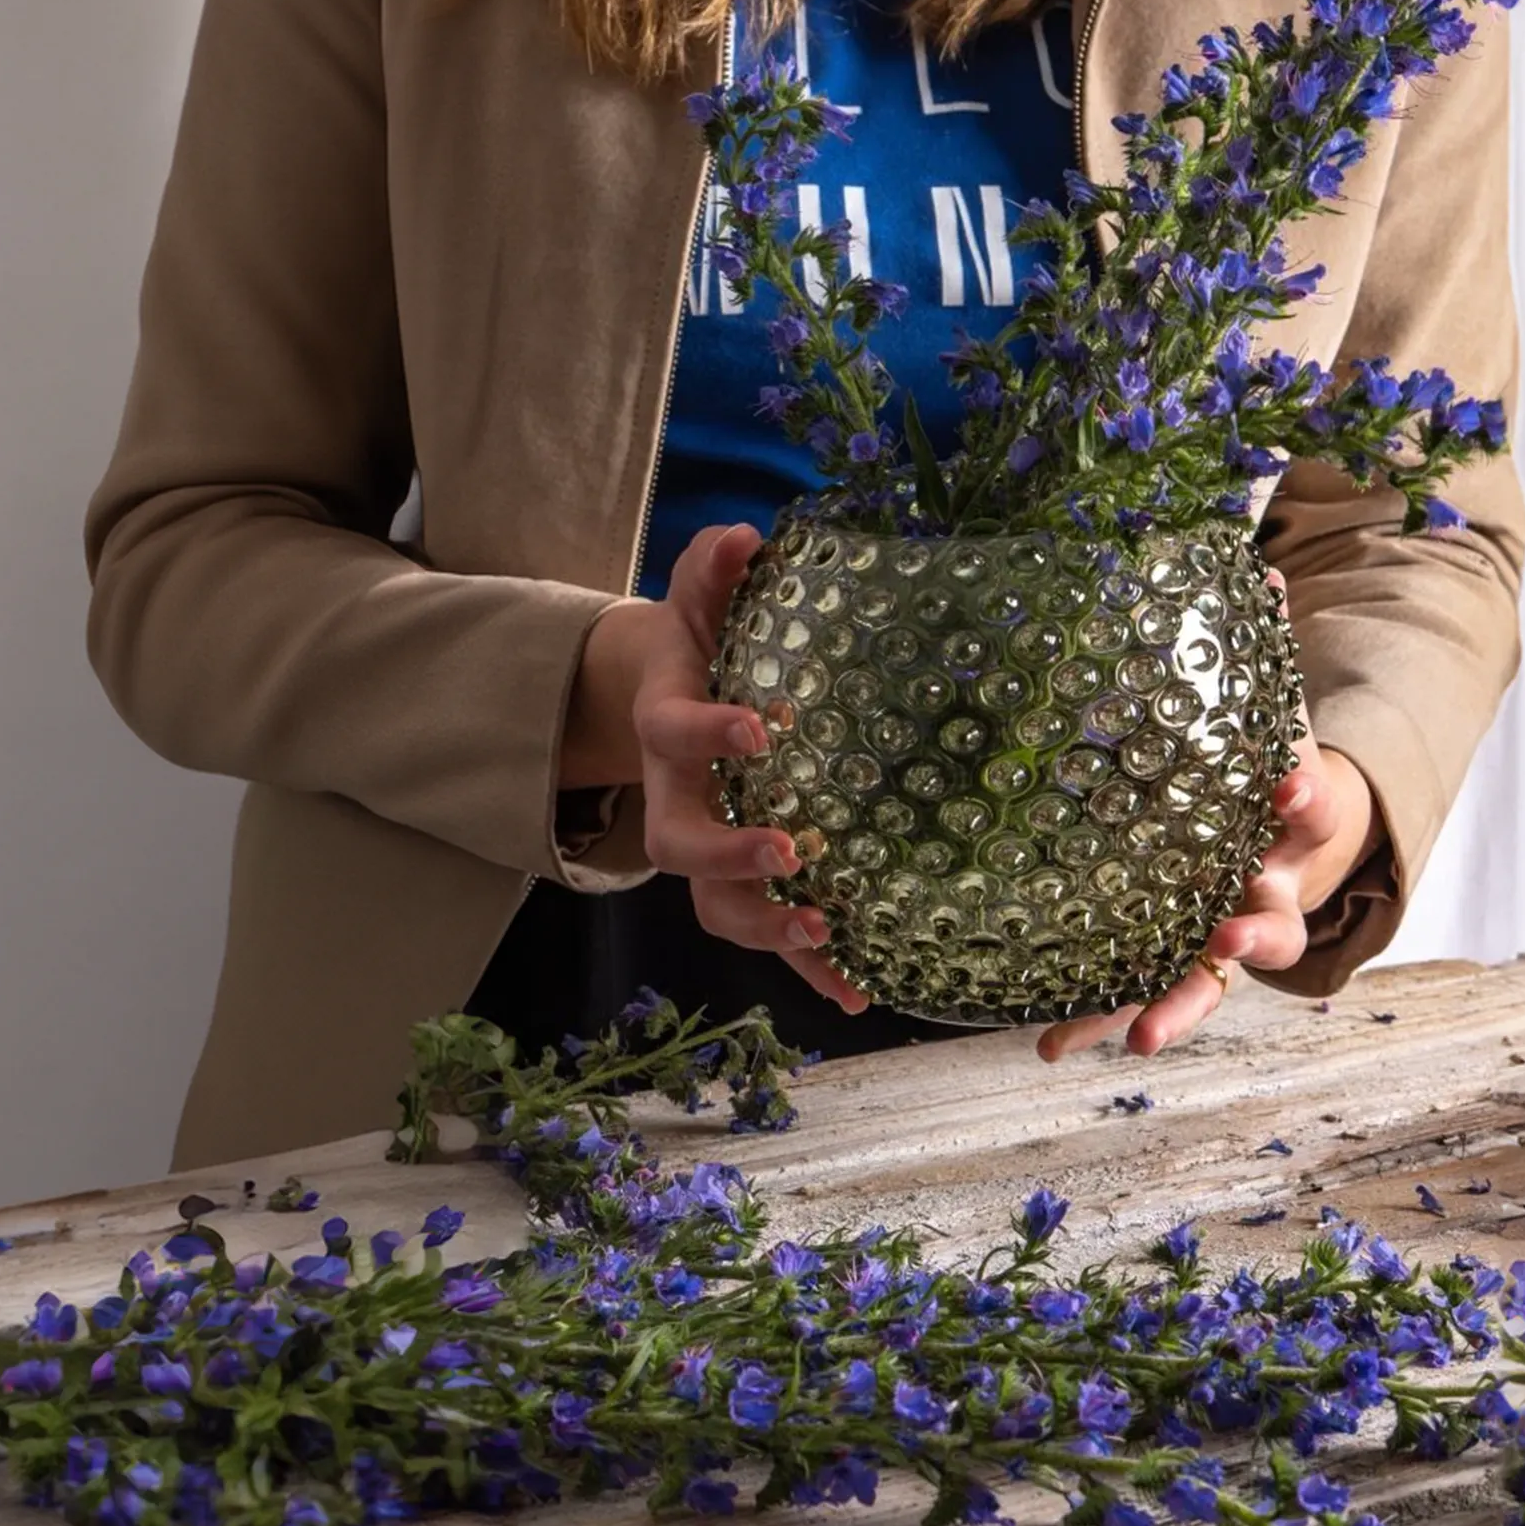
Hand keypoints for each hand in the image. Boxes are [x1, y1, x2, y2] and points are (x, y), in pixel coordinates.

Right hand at [560, 522, 868, 1013]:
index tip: (756, 726)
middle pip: (677, 844)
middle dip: (728, 856)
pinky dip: (810, 967)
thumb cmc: (697, 646)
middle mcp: (678, 799)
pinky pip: (768, 936)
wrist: (663, 699)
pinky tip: (860, 989)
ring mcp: (708, 852)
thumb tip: (740, 536)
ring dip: (767, 926)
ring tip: (824, 931)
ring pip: (715, 908)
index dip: (708, 732)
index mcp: (667, 727)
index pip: (673, 730)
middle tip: (788, 854)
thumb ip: (712, 568)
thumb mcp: (700, 601)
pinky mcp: (745, 885)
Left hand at [1036, 572, 1382, 1063]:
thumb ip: (1261, 648)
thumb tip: (1261, 569)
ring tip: (1143, 1036)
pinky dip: (1096, 1021)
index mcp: (1290, 826)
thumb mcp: (1266, 709)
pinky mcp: (1170, 965)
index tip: (1292, 779)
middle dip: (1257, 929)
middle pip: (1275, 921)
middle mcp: (1264, 892)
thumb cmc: (1260, 764)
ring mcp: (1217, 938)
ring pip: (1209, 981)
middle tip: (1234, 929)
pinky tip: (1047, 1041)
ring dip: (1180, 1004)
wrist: (1275, 835)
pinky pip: (1135, 995)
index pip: (1310, 811)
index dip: (1305, 798)